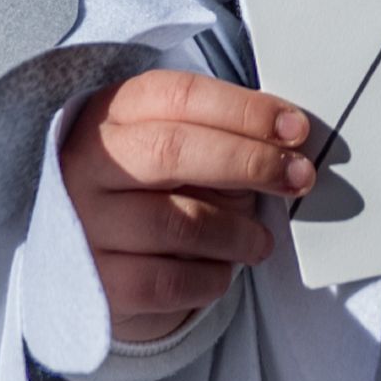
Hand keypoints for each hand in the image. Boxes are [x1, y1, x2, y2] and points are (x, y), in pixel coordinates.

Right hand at [59, 70, 315, 343]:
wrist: (88, 262)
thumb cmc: (149, 193)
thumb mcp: (171, 147)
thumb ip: (218, 137)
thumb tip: (287, 144)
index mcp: (110, 114)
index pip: (178, 96)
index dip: (244, 109)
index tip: (294, 128)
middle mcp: (86, 164)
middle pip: (172, 151)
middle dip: (248, 161)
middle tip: (297, 177)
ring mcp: (83, 225)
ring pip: (177, 223)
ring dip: (237, 232)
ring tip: (258, 241)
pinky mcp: (95, 284)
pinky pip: (168, 281)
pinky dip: (211, 277)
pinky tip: (222, 270)